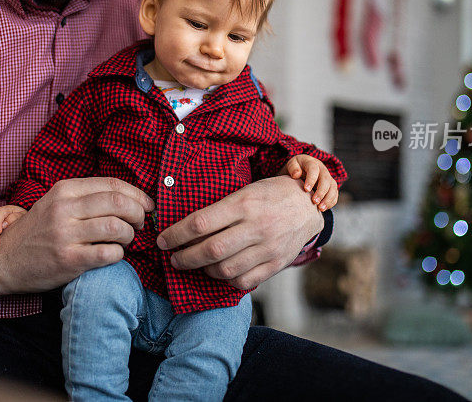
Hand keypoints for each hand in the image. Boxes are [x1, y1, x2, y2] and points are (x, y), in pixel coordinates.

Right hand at [0, 177, 153, 306]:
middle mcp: (64, 208)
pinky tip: (113, 254)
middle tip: (140, 224)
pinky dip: (119, 254)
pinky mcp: (68, 260)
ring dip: (130, 235)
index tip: (147, 205)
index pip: (113, 185)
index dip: (138, 195)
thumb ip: (86, 197)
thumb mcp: (56, 203)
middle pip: (119, 203)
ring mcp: (66, 234)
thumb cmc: (37, 232)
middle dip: (139, 214)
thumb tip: (130, 197)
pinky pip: (109, 253)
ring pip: (118, 228)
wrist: (3, 261)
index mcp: (64, 189)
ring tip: (125, 239)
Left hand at [156, 176, 322, 289]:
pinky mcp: (277, 264)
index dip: (176, 234)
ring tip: (197, 264)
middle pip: (211, 250)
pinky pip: (244, 281)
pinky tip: (220, 271)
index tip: (163, 240)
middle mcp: (257, 226)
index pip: (201, 223)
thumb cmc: (270, 194)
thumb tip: (186, 227)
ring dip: (204, 270)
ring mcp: (269, 247)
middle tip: (173, 258)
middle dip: (184, 258)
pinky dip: (226, 280)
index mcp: (244, 203)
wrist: (309, 204)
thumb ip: (220, 209)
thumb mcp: (245, 190)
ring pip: (225, 269)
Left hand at [281, 155, 338, 210]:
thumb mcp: (292, 164)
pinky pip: (335, 194)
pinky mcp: (331, 186)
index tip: (306, 189)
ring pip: (333, 187)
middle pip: (326, 180)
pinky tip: (324, 208)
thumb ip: (292, 168)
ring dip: (328, 199)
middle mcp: (322, 170)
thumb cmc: (296, 168)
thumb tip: (296, 174)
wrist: (302, 169)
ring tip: (320, 208)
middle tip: (314, 201)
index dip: (311, 179)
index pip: (314, 169)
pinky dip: (331, 202)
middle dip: (321, 191)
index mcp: (312, 163)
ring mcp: (328, 178)